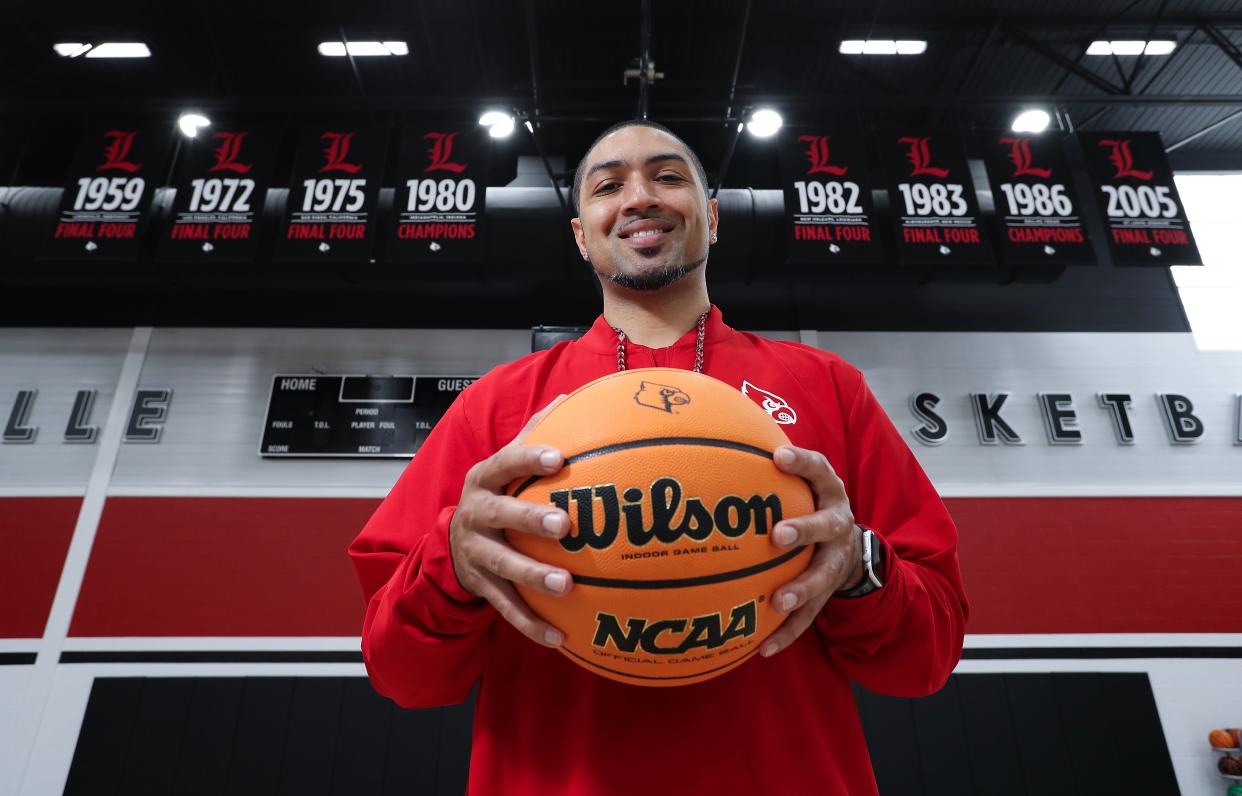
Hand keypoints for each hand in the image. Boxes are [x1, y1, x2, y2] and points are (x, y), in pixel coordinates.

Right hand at [449, 395, 573, 647]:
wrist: (449, 543)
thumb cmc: (495, 494)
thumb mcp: (505, 465)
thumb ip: (535, 433)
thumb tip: (569, 398)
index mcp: (483, 480)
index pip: (505, 462)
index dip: (529, 458)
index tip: (559, 457)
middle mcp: (474, 515)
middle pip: (500, 515)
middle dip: (530, 519)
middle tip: (565, 525)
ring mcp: (475, 554)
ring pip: (503, 567)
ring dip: (534, 576)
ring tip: (567, 585)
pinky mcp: (480, 587)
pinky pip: (507, 608)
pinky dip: (533, 624)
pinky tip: (561, 637)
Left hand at [760, 445, 862, 657]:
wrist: (850, 547)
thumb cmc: (807, 505)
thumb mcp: (800, 482)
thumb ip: (766, 467)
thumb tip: (711, 440)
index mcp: (828, 491)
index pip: (819, 469)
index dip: (802, 462)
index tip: (778, 456)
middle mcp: (838, 523)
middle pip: (826, 526)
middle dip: (804, 530)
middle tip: (778, 535)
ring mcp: (836, 560)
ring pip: (822, 575)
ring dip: (801, 588)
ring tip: (779, 600)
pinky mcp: (828, 592)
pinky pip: (809, 616)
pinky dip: (787, 632)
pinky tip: (763, 649)